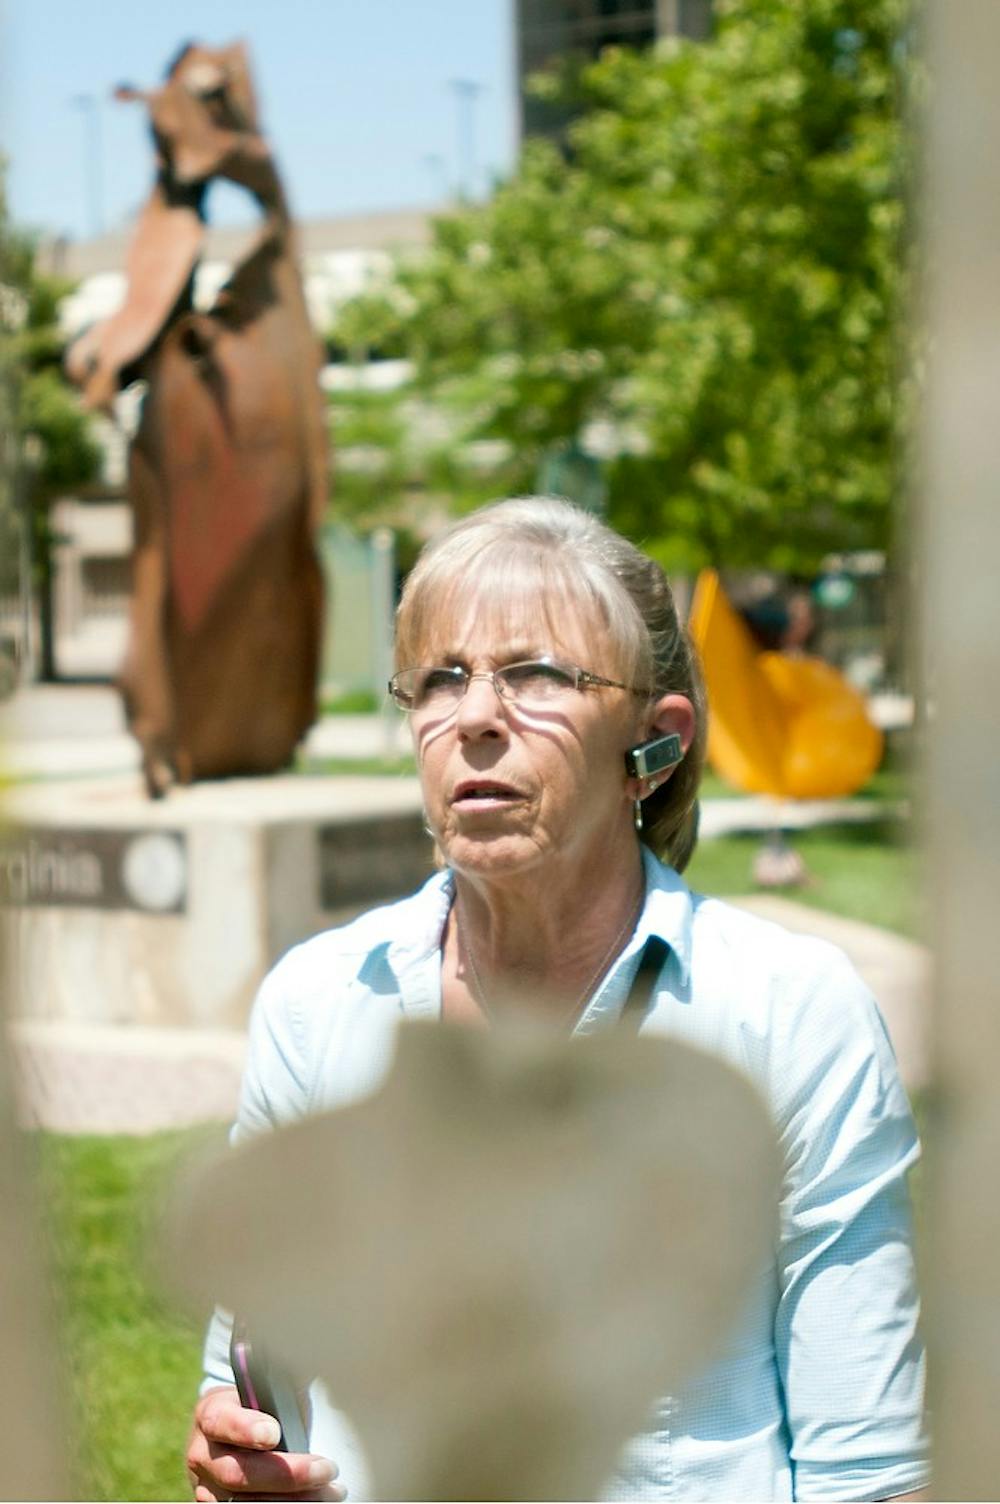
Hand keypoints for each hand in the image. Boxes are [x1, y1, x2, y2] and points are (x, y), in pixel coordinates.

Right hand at [187, 1385, 345, 1500]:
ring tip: (331, 1490)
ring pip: (243, 1502)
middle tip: (325, 1469)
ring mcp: (208, 1487)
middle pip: (236, 1473)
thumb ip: (284, 1377)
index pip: (221, 1421)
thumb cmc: (262, 1403)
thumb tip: (317, 1357)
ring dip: (291, 1499)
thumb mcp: (268, 1384)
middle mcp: (202, 1453)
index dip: (246, 1429)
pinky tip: (313, 1500)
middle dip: (286, 1474)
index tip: (274, 1433)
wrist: (238, 1429)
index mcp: (211, 1412)